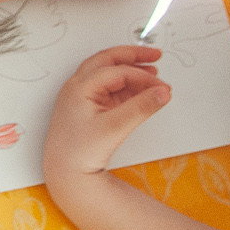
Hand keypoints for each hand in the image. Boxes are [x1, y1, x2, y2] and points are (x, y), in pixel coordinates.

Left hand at [43, 46, 171, 180]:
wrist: (66, 173)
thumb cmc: (80, 151)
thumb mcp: (115, 128)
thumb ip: (141, 108)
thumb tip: (162, 92)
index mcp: (79, 87)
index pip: (116, 71)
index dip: (141, 75)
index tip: (161, 86)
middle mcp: (78, 87)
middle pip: (108, 61)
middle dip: (132, 56)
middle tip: (155, 56)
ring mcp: (82, 96)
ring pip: (108, 74)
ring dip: (131, 72)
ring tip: (153, 74)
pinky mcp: (88, 108)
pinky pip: (109, 89)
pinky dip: (127, 87)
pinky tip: (142, 92)